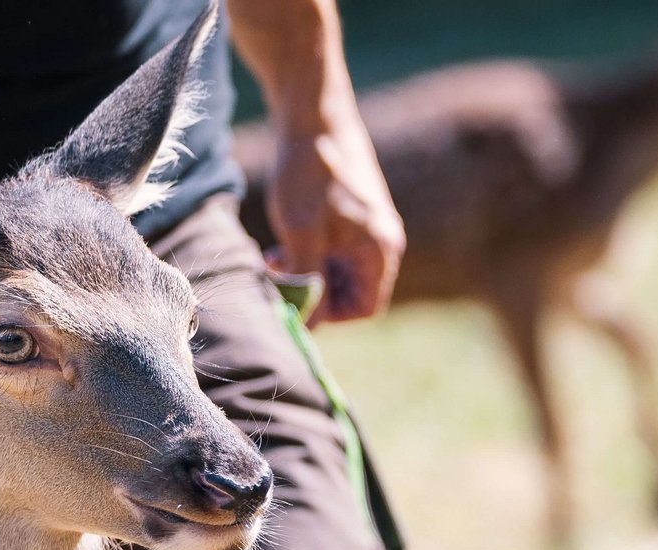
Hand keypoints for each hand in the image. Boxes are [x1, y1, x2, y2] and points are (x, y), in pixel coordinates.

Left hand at [263, 121, 404, 323]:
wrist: (312, 118)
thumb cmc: (308, 173)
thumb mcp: (301, 233)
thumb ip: (305, 281)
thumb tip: (306, 323)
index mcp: (380, 250)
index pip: (364, 309)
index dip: (327, 315)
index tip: (293, 301)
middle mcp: (382, 242)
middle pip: (350, 293)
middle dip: (313, 294)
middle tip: (278, 278)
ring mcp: (368, 229)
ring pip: (338, 274)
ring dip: (307, 276)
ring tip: (275, 260)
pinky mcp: (352, 217)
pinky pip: (333, 253)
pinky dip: (309, 257)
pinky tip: (282, 245)